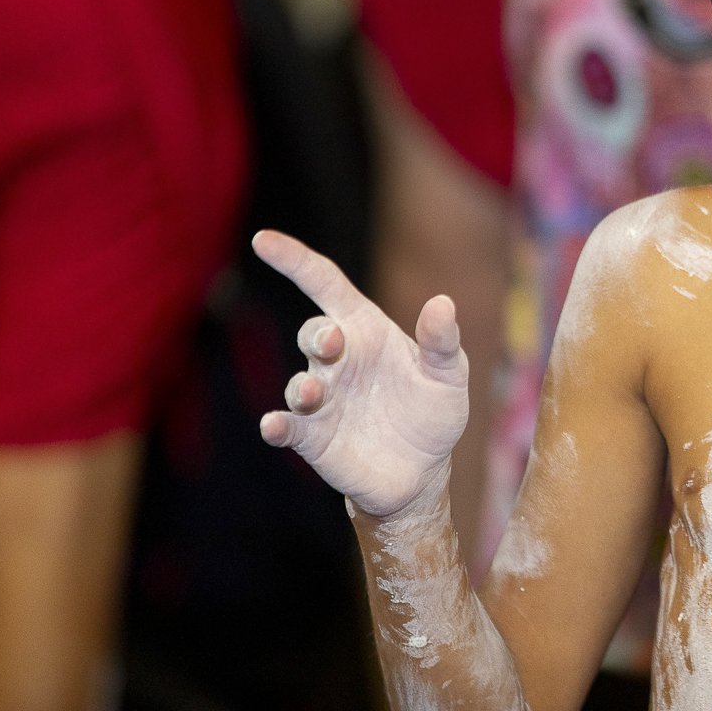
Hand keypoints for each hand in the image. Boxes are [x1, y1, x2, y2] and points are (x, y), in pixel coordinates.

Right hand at [255, 230, 469, 518]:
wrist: (422, 470)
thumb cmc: (432, 410)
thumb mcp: (448, 374)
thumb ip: (442, 342)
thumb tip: (442, 303)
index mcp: (366, 330)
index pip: (325, 285)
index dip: (295, 260)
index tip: (264, 240)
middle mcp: (337, 359)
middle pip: (314, 333)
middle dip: (317, 334)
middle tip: (333, 341)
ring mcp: (321, 399)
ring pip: (298, 384)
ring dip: (302, 388)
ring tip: (312, 394)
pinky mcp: (312, 437)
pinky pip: (286, 427)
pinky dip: (277, 425)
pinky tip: (274, 425)